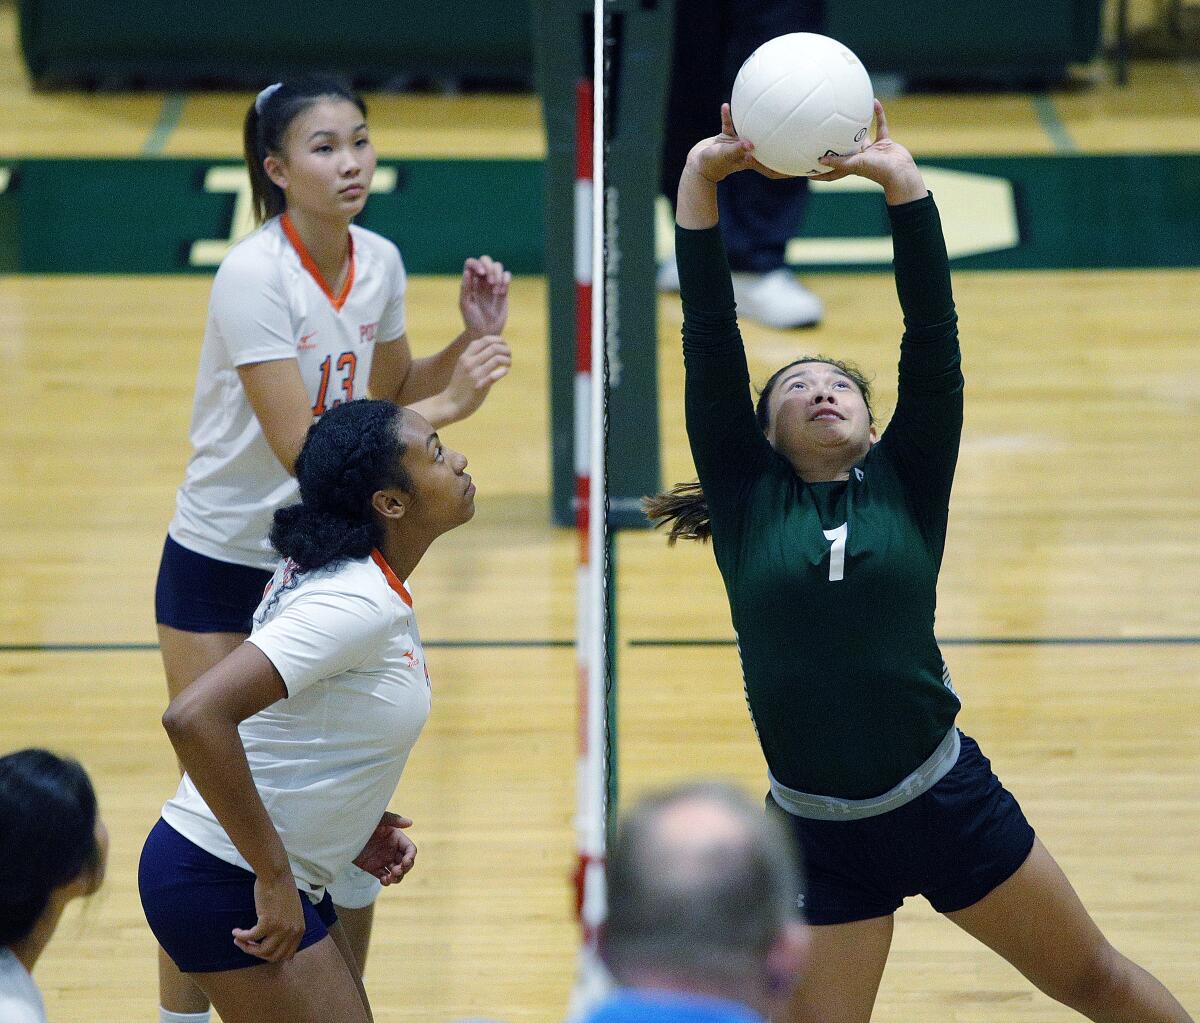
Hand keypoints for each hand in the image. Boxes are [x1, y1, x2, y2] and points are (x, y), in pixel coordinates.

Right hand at [232, 872, 305, 961]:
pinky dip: (241, 937)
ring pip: (261, 951)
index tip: (259, 949)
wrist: (276, 875)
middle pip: (273, 956)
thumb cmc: (282, 890)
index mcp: (299, 930)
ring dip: (247, 947)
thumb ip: (288, 929)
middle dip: (257, 953)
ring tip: (239, 940)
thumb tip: (277, 946)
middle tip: (247, 945)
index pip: (287, 955)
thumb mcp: (292, 913)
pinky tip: (235, 932)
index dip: (271, 955)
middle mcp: (292, 932)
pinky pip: (251, 937)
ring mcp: (281, 928)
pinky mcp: (268, 923)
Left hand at [352, 811, 417, 885]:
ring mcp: (383, 859)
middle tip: (396, 871)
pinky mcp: (373, 868)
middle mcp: (392, 849)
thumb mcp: (379, 819)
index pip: (410, 849)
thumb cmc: (363, 822)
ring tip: (390, 878)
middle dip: (404, 869)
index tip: (405, 862)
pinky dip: (386, 881)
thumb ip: (393, 819)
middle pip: (406, 863)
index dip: (411, 857)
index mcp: (396, 838)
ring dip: (397, 877)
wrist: (344, 832)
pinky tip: (384, 880)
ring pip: (397, 872)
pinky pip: (384, 877)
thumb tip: (410, 822)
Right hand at [436, 334, 510, 421]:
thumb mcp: (464, 367)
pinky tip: (505, 372)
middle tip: (509, 355)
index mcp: (465, 356)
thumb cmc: (460, 386)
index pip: (485, 340)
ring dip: (507, 360)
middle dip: (506, 350)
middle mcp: (469, 363)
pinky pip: (495, 374)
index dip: (498, 340)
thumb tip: (493, 349)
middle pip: (494, 347)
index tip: (504, 345)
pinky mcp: (479, 386)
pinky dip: (504, 371)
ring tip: (508, 364)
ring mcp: (474, 374)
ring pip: (497, 359)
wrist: (450, 404)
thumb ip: (475, 358)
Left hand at [460, 256, 511, 335]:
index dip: (477, 264)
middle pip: (486, 260)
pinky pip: (507, 276)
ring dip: (498, 275)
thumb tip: (467, 272)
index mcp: (470, 282)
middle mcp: (481, 280)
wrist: (485, 332)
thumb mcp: (465, 305)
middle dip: (490, 267)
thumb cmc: (472, 320)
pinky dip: (506, 280)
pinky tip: (502, 292)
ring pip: (498, 267)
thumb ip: (465, 288)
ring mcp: (493, 284)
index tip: (481, 274)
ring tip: (496, 291)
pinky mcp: (504, 290)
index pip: (471, 263)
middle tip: (490, 282)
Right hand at [683, 103, 790, 183]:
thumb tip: (751, 144)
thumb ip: (738, 149)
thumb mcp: (725, 156)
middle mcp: (746, 152)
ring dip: (757, 123)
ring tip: (765, 108)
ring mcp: (736, 144)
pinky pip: (729, 124)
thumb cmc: (711, 164)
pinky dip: (728, 116)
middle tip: (796, 135)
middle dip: (779, 144)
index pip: (772, 167)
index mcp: (749, 160)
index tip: (802, 168)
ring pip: (750, 132)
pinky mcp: (725, 137)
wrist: (696, 166)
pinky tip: (726, 105)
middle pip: (767, 147)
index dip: (786, 169)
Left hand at [812, 100, 926, 204]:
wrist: (901, 171)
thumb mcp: (856, 165)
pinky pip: (880, 126)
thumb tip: (819, 160)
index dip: (819, 170)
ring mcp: (872, 151)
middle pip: (844, 150)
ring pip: (861, 136)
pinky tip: (874, 102)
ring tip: (848, 111)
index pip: (831, 169)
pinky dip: (879, 114)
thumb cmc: (878, 171)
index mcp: (850, 167)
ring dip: (857, 125)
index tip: (805, 167)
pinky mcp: (885, 143)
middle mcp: (859, 158)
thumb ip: (839, 162)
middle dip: (835, 143)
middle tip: (822, 132)